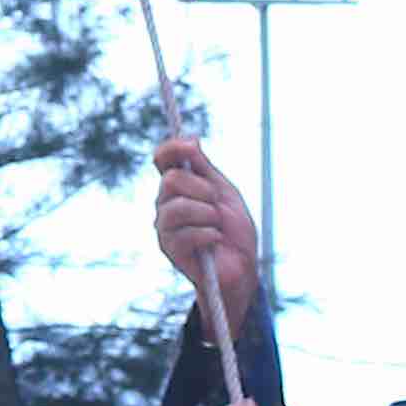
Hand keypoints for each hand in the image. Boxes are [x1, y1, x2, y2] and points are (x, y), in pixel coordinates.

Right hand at [152, 135, 263, 327]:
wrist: (243, 267)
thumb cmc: (234, 230)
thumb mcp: (223, 192)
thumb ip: (204, 168)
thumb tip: (191, 139)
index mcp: (178, 187)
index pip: (162, 159)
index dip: (173, 148)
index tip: (192, 147)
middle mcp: (165, 203)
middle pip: (171, 180)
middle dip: (202, 189)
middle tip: (216, 204)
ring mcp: (165, 227)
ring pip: (177, 207)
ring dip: (208, 214)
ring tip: (217, 226)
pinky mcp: (170, 250)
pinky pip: (188, 233)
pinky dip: (210, 235)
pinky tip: (216, 241)